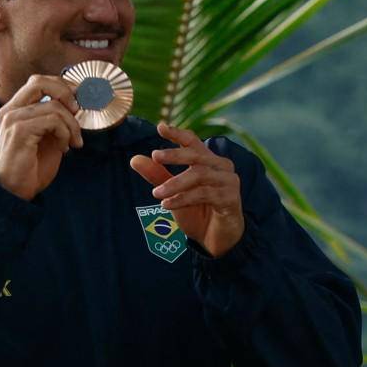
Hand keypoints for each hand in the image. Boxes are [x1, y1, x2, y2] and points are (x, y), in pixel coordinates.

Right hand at [0, 75, 83, 200]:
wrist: (13, 193)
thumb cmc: (30, 168)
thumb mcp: (47, 137)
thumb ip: (55, 119)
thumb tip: (77, 104)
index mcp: (14, 109)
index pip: (38, 82)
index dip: (62, 86)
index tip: (78, 100)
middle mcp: (10, 110)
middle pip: (41, 82)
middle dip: (67, 93)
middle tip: (78, 111)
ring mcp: (13, 119)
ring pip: (55, 106)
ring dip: (72, 125)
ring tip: (72, 142)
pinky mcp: (19, 131)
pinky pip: (53, 120)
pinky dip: (66, 133)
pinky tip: (64, 148)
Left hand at [129, 122, 244, 257]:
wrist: (215, 239)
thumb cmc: (197, 212)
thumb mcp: (173, 193)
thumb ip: (157, 176)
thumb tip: (135, 159)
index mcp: (207, 161)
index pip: (192, 141)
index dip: (177, 133)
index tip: (160, 127)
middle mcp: (221, 167)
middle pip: (196, 155)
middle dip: (174, 155)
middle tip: (155, 157)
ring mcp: (228, 182)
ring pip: (199, 175)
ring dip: (175, 183)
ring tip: (156, 193)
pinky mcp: (231, 198)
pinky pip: (204, 194)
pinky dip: (183, 199)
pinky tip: (167, 205)